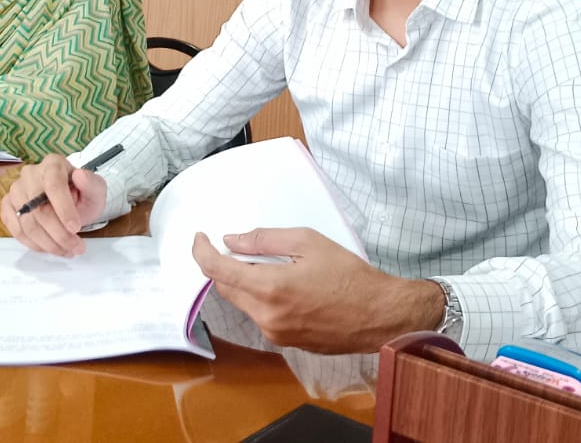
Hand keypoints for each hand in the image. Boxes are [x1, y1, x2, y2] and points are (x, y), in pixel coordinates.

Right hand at [0, 154, 107, 256]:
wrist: (73, 202)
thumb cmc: (83, 194)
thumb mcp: (96, 189)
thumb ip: (91, 184)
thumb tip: (80, 175)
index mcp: (53, 164)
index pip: (53, 184)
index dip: (63, 209)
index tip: (75, 228)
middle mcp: (30, 174)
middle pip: (39, 209)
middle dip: (59, 234)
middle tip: (76, 246)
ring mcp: (16, 190)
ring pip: (27, 224)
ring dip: (49, 243)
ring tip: (67, 250)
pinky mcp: (8, 206)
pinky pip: (16, 230)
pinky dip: (34, 244)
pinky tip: (50, 247)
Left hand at [191, 227, 444, 353]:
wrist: (380, 315)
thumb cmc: (349, 275)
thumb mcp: (308, 242)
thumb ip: (265, 240)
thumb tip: (231, 241)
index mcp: (269, 288)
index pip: (217, 271)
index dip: (201, 252)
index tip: (199, 237)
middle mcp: (266, 316)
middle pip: (226, 288)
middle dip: (222, 266)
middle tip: (227, 245)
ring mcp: (275, 333)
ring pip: (243, 303)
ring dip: (243, 282)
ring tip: (262, 262)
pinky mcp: (286, 342)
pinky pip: (260, 315)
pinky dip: (259, 297)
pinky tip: (279, 284)